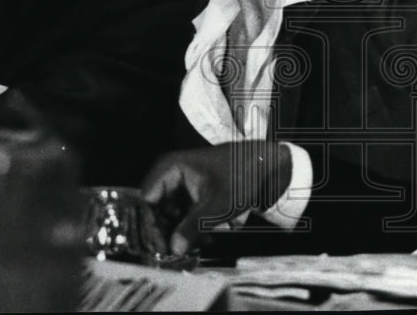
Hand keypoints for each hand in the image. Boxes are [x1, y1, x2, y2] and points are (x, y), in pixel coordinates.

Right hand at [141, 141, 290, 254]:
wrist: (269, 164)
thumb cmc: (241, 176)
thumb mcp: (216, 206)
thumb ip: (191, 228)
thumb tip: (172, 249)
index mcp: (172, 168)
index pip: (147, 200)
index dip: (152, 224)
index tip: (160, 246)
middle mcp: (174, 173)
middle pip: (158, 208)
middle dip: (168, 231)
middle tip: (176, 253)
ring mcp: (185, 182)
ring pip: (173, 212)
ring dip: (181, 231)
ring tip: (194, 247)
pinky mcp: (196, 190)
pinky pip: (186, 210)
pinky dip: (192, 225)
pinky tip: (204, 239)